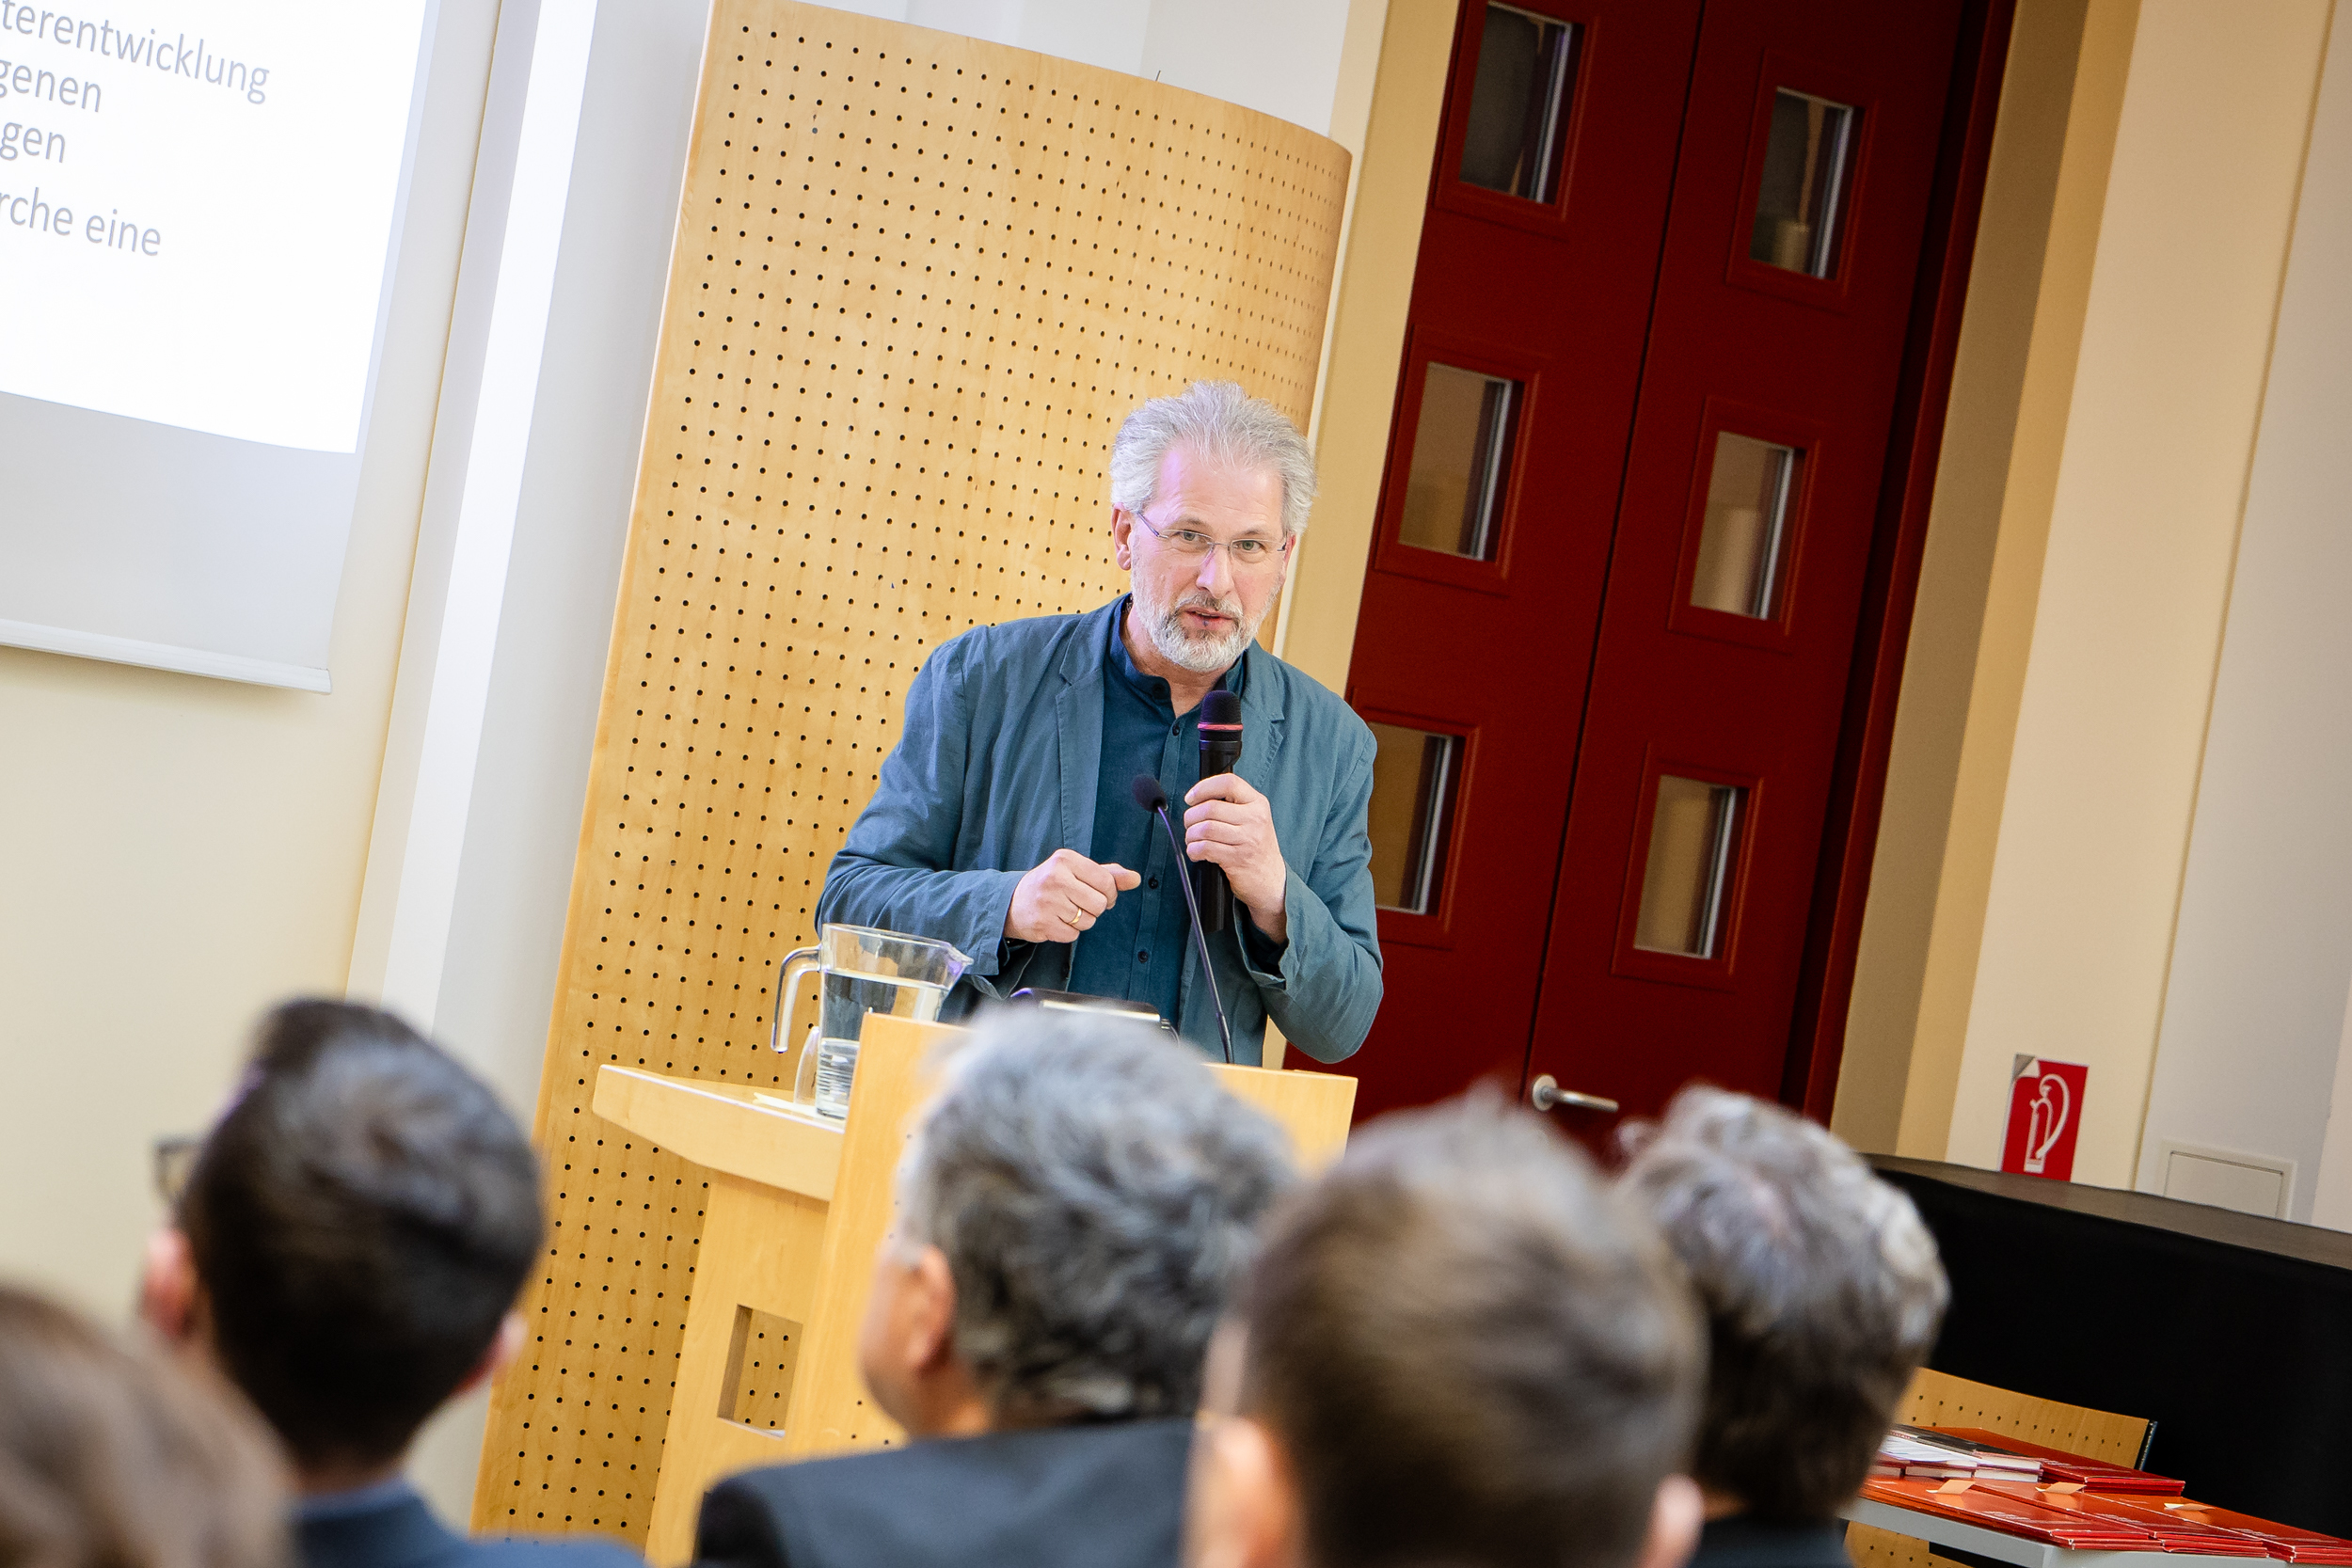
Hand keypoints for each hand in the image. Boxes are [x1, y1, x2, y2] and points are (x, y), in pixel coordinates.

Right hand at [1006, 849, 1141, 942]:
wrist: (1013, 901)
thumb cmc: (1052, 884)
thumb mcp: (1077, 871)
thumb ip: (1108, 874)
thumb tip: (1136, 879)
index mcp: (1065, 859)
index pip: (1106, 881)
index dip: (1110, 893)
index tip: (1100, 894)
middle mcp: (1055, 878)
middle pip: (1100, 904)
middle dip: (1095, 908)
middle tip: (1079, 903)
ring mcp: (1047, 901)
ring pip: (1088, 921)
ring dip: (1082, 921)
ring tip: (1066, 911)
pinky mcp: (1042, 922)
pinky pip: (1073, 935)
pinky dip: (1069, 932)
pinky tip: (1056, 921)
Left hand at [1183, 774, 1287, 942]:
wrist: (1272, 880)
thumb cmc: (1256, 848)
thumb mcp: (1253, 819)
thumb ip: (1233, 805)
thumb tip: (1198, 797)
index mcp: (1258, 803)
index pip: (1229, 783)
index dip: (1204, 787)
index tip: (1191, 797)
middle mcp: (1255, 818)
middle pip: (1211, 807)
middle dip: (1191, 816)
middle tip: (1190, 824)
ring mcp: (1248, 839)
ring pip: (1206, 828)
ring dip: (1191, 834)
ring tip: (1192, 839)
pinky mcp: (1238, 858)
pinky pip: (1206, 848)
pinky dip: (1194, 850)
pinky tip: (1196, 852)